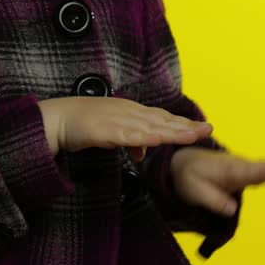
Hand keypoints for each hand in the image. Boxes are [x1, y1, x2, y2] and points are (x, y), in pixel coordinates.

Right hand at [38, 97, 212, 160]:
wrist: (57, 118)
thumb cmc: (82, 124)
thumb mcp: (111, 132)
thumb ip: (130, 141)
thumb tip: (143, 154)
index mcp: (129, 111)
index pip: (161, 117)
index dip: (181, 123)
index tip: (202, 128)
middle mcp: (127, 112)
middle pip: (161, 120)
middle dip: (184, 126)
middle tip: (208, 130)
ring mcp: (117, 120)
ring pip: (149, 127)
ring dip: (171, 131)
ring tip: (191, 136)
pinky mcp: (104, 130)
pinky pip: (127, 135)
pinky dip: (143, 138)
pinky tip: (157, 141)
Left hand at [171, 146, 264, 216]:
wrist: (185, 162)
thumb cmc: (190, 177)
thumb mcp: (194, 191)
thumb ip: (212, 199)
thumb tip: (232, 209)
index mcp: (227, 171)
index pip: (247, 172)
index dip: (264, 171)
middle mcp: (238, 166)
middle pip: (261, 169)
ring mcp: (243, 168)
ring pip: (264, 168)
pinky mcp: (245, 172)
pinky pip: (263, 171)